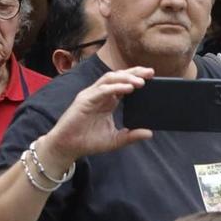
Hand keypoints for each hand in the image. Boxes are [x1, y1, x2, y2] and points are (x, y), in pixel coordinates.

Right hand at [38, 67, 154, 169]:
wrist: (68, 147)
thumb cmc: (87, 141)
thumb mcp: (115, 139)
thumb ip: (131, 136)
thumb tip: (149, 133)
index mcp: (108, 101)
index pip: (123, 84)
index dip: (136, 78)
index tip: (152, 77)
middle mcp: (100, 95)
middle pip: (118, 77)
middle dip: (134, 73)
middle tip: (150, 72)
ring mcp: (91, 96)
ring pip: (110, 79)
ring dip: (126, 78)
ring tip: (141, 82)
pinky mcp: (84, 100)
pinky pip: (102, 90)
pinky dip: (115, 88)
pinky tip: (127, 88)